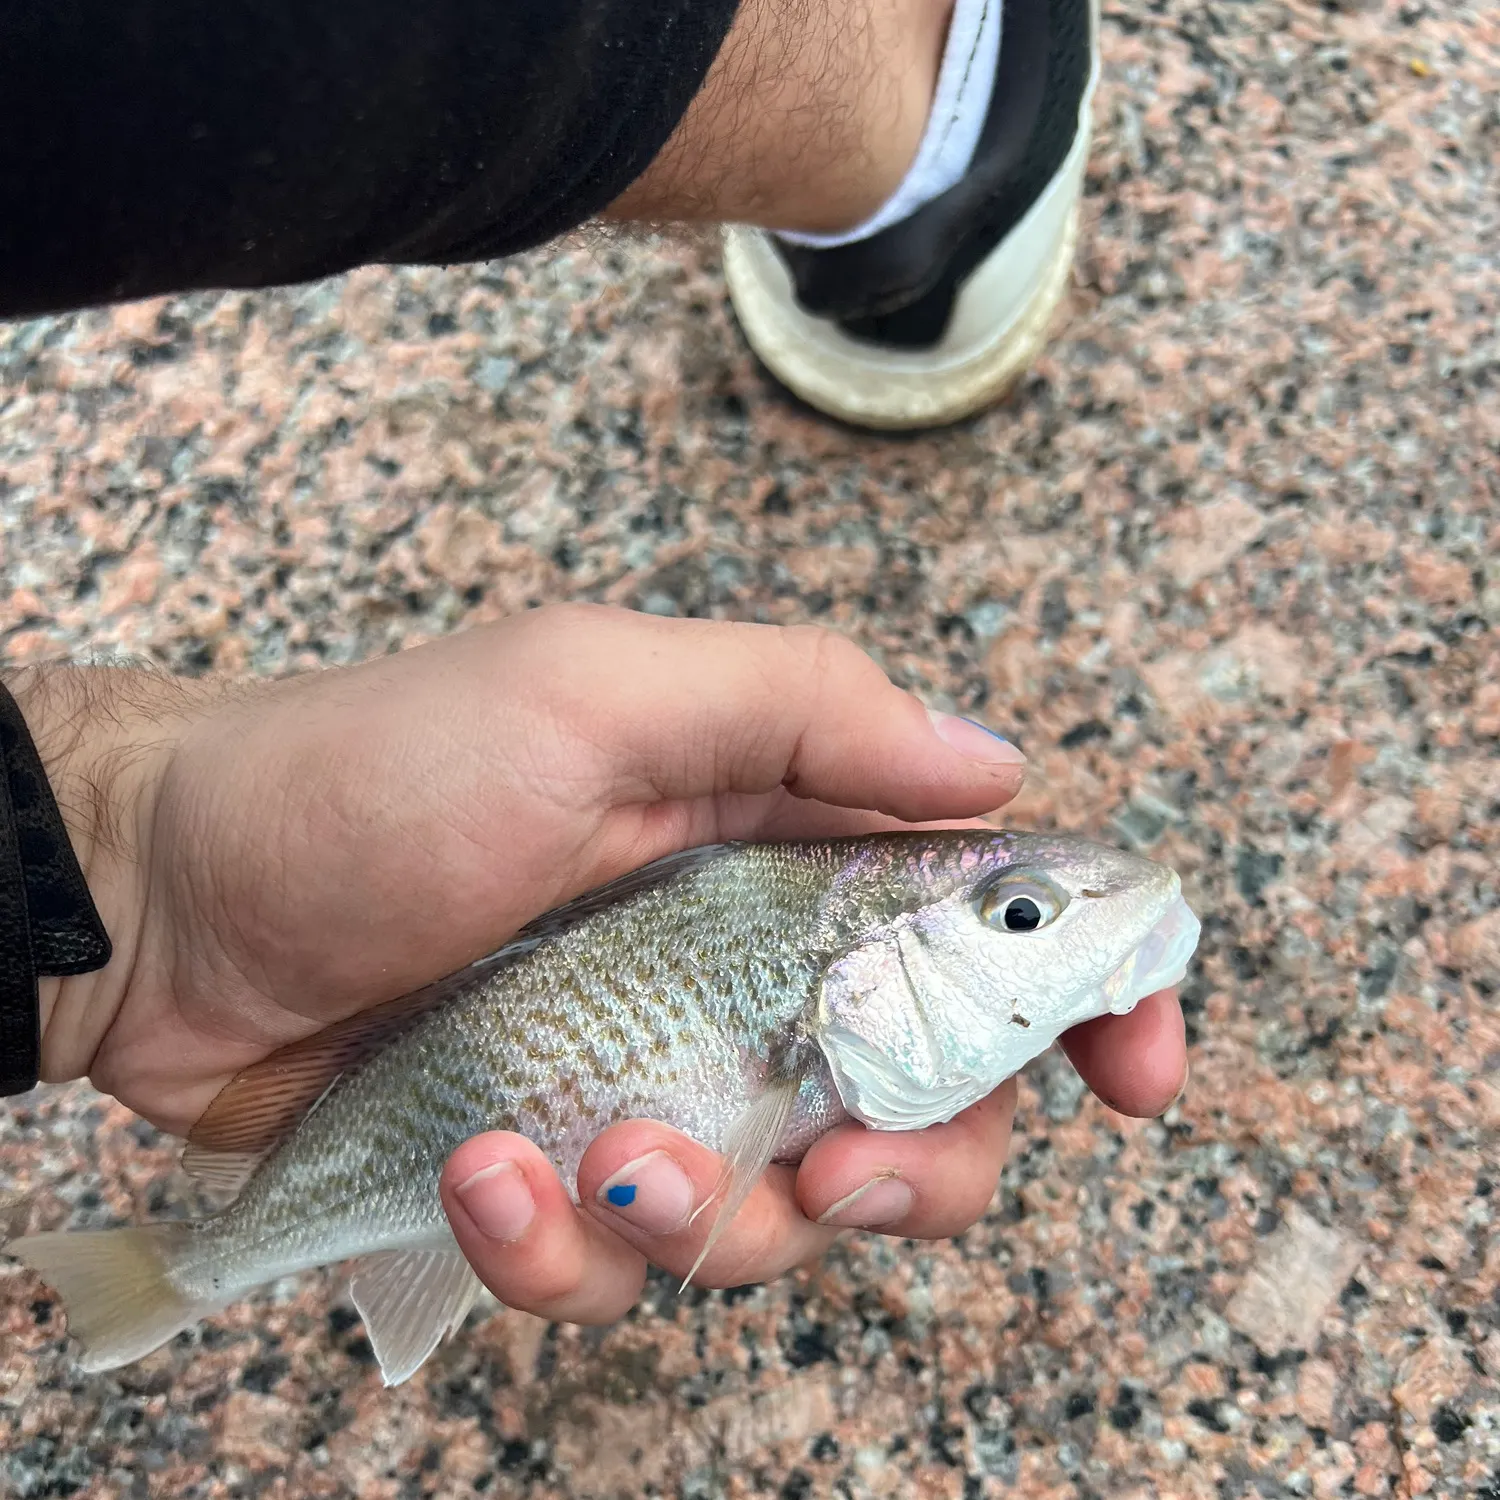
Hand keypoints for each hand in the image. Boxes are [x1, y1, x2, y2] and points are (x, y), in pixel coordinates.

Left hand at [18, 604, 1185, 1321]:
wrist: (172, 898)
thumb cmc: (370, 772)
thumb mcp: (587, 691)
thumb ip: (795, 710)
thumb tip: (992, 763)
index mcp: (782, 844)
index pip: (986, 920)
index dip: (1087, 996)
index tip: (1138, 1077)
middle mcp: (744, 970)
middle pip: (922, 1111)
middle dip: (909, 1174)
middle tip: (833, 1179)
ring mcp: (654, 1078)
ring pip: (773, 1220)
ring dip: (695, 1216)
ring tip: (581, 1154)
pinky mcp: (561, 1167)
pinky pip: (617, 1269)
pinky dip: (555, 1247)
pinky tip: (481, 1171)